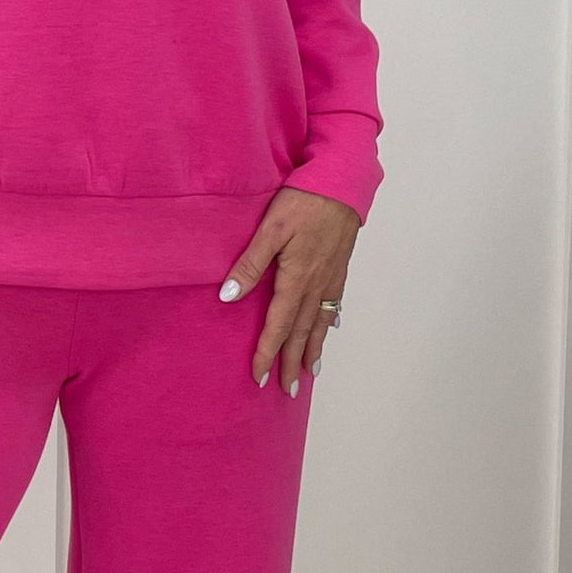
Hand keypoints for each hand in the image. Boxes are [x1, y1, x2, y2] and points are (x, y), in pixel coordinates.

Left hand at [219, 188, 358, 391]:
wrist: (343, 182)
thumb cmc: (304, 200)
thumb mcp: (270, 228)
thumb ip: (250, 263)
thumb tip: (228, 297)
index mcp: (296, 278)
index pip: (279, 325)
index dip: (267, 352)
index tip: (258, 376)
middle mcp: (316, 284)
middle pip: (302, 332)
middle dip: (293, 362)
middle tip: (288, 390)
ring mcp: (331, 276)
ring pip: (321, 322)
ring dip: (313, 349)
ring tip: (310, 372)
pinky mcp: (340, 265)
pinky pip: (335, 304)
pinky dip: (329, 323)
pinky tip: (329, 329)